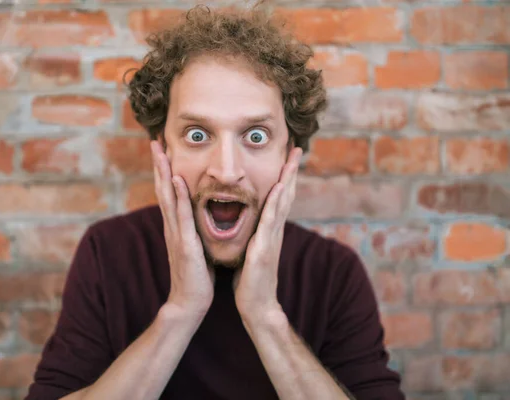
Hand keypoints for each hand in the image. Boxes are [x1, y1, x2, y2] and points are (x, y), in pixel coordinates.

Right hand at [151, 140, 214, 319]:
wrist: (189, 302)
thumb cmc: (195, 276)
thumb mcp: (194, 247)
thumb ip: (192, 230)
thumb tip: (197, 215)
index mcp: (176, 227)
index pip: (169, 193)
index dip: (165, 170)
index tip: (164, 149)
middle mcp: (172, 227)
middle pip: (163, 189)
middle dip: (159, 164)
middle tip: (155, 140)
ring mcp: (176, 235)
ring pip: (168, 198)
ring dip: (163, 173)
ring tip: (160, 151)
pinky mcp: (185, 245)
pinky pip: (182, 217)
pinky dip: (179, 197)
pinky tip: (177, 180)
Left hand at [233, 147, 301, 323]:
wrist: (256, 305)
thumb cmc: (251, 280)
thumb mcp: (252, 251)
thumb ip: (255, 235)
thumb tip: (250, 222)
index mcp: (269, 230)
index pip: (278, 198)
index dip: (283, 176)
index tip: (285, 157)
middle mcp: (274, 231)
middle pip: (286, 194)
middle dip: (291, 171)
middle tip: (296, 147)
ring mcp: (272, 239)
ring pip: (283, 203)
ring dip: (288, 179)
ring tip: (292, 159)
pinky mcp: (265, 249)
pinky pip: (271, 222)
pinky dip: (277, 203)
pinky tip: (280, 188)